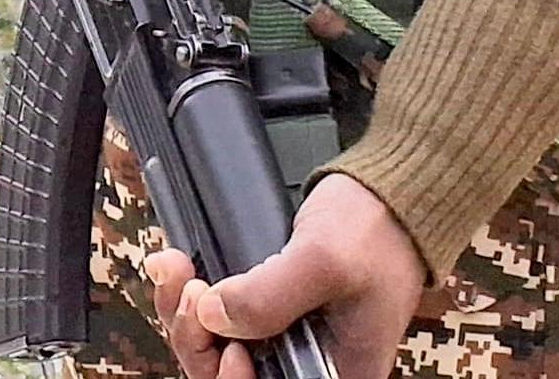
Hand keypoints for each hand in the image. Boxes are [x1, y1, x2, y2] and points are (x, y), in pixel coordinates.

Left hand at [143, 173, 425, 378]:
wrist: (384, 198)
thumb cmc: (374, 235)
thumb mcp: (323, 263)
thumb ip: (271, 296)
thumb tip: (212, 316)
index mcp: (332, 376)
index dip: (230, 378)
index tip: (223, 340)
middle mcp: (303, 366)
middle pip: (227, 374)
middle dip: (197, 337)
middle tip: (190, 288)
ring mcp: (279, 339)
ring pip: (213, 345)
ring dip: (185, 310)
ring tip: (176, 268)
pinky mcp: (262, 311)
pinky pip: (213, 317)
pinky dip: (189, 294)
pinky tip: (174, 265)